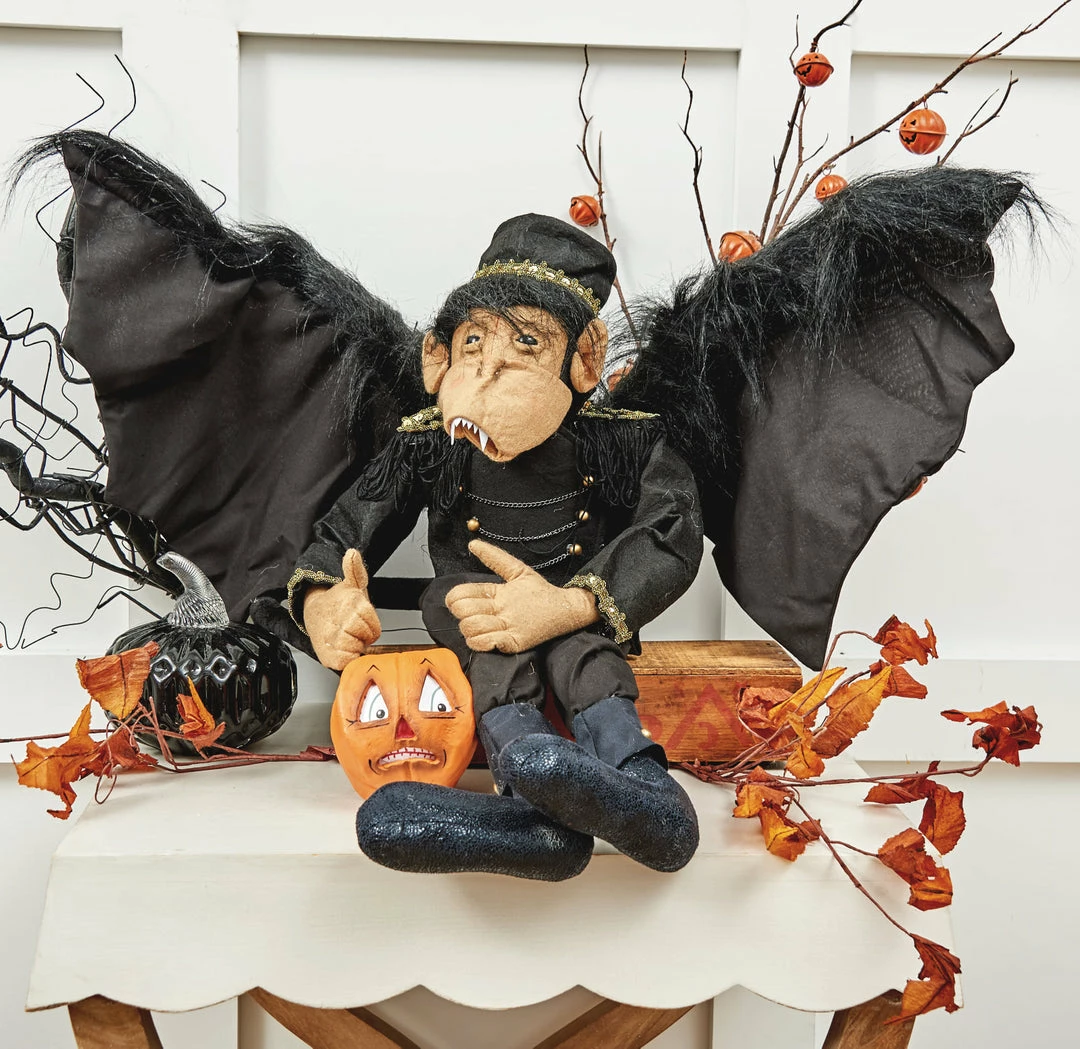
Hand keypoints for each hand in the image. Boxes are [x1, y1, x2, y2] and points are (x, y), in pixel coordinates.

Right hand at [303, 550, 380, 669]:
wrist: (314, 615)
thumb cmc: (338, 603)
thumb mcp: (352, 585)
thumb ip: (356, 570)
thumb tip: (352, 553)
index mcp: (351, 603)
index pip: (376, 628)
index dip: (370, 626)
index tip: (361, 621)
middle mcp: (341, 620)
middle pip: (367, 638)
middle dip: (363, 636)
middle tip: (352, 629)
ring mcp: (333, 638)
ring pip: (357, 649)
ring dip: (355, 646)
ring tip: (346, 636)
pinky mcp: (327, 655)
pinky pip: (346, 661)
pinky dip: (346, 658)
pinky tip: (340, 647)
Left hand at [445, 540, 598, 652]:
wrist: (568, 610)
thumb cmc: (541, 593)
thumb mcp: (518, 570)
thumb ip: (494, 557)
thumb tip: (472, 544)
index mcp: (499, 590)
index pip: (463, 592)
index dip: (453, 599)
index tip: (456, 602)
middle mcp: (503, 607)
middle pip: (464, 611)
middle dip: (460, 614)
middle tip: (468, 616)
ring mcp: (510, 626)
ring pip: (472, 628)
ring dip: (469, 630)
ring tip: (476, 628)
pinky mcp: (516, 642)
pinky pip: (488, 643)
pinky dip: (479, 642)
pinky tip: (483, 638)